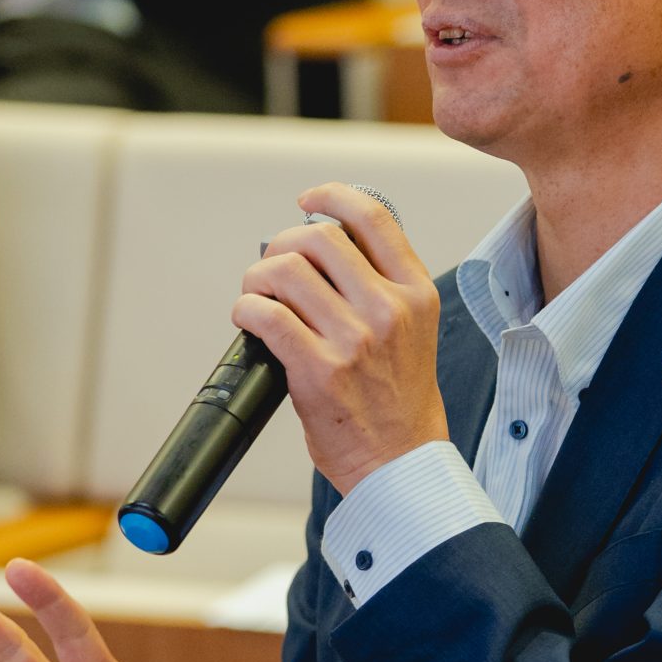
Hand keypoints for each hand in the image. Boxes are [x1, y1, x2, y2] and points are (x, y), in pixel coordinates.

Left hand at [233, 184, 447, 497]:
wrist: (402, 463)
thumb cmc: (400, 403)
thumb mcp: (413, 331)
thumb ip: (381, 287)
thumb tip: (322, 250)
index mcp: (415, 293)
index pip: (374, 219)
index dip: (332, 197)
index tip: (308, 201)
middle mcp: (388, 310)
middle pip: (320, 238)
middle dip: (284, 244)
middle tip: (274, 267)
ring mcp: (354, 339)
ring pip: (286, 271)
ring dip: (258, 278)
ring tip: (258, 297)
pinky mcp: (319, 370)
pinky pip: (267, 316)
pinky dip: (246, 310)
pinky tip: (249, 320)